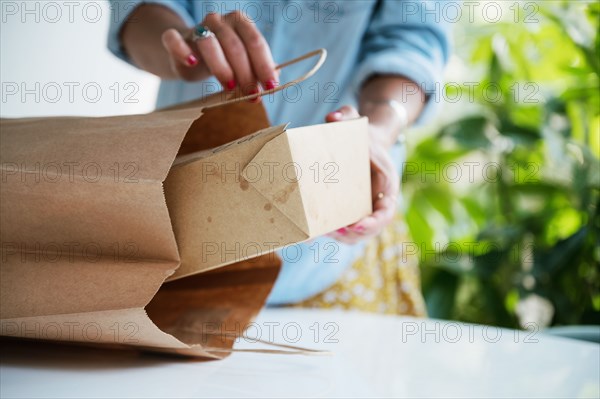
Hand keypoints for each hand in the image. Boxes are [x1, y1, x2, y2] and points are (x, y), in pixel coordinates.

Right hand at [161, 11, 277, 96]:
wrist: (190, 56)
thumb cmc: (224, 60)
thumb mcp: (243, 64)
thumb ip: (258, 70)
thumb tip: (275, 81)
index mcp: (240, 22)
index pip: (255, 42)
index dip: (264, 66)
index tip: (270, 88)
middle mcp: (219, 21)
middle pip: (235, 46)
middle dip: (246, 73)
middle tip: (252, 95)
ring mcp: (196, 27)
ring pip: (209, 44)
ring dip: (222, 68)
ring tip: (230, 87)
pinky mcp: (175, 38)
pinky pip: (173, 39)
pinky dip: (182, 50)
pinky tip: (192, 63)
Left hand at [326, 106, 399, 243]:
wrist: (366, 143)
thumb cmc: (362, 134)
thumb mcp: (356, 121)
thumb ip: (346, 116)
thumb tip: (332, 118)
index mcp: (387, 182)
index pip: (387, 209)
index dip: (375, 221)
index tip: (358, 224)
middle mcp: (380, 200)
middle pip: (374, 227)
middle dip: (356, 234)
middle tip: (336, 232)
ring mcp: (369, 208)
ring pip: (361, 233)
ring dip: (345, 237)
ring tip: (325, 234)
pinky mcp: (356, 212)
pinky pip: (350, 229)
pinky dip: (337, 234)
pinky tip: (319, 233)